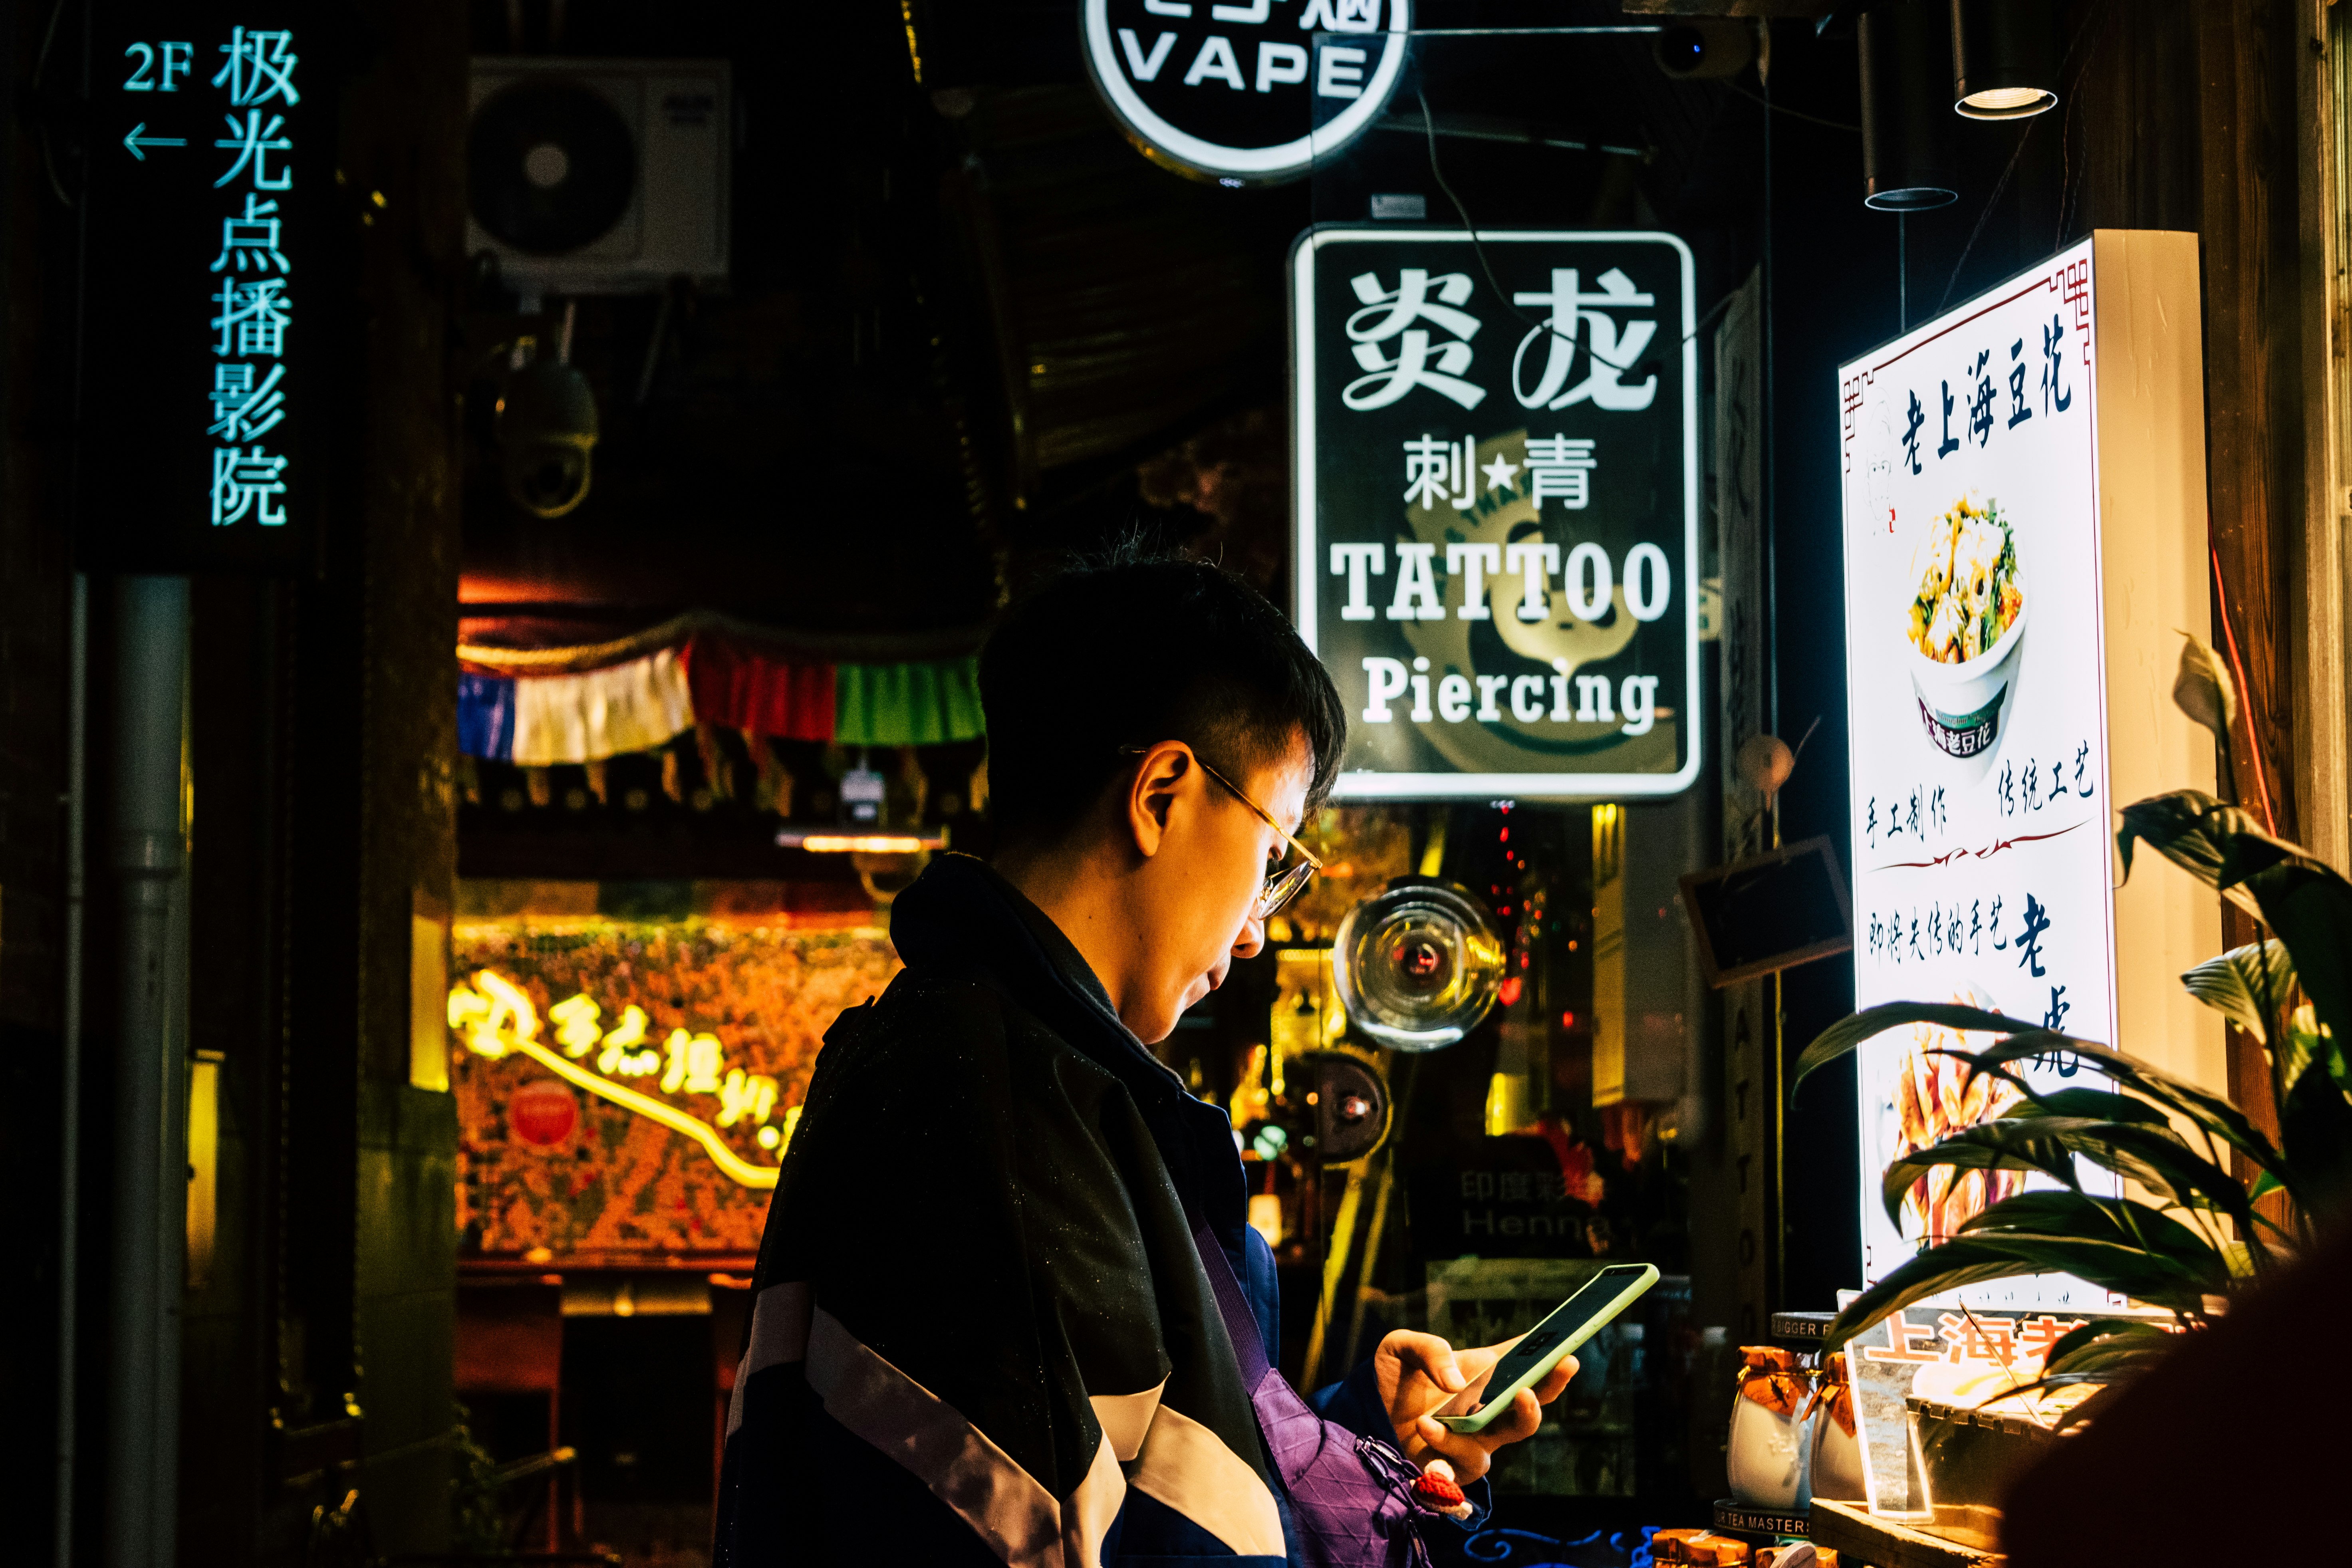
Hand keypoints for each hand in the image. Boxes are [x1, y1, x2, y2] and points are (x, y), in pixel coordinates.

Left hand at [1371, 1330, 1576, 1482]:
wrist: (1363, 1409)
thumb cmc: (1394, 1374)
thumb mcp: (1401, 1347)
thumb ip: (1429, 1350)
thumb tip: (1454, 1382)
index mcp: (1483, 1375)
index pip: (1525, 1368)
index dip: (1550, 1364)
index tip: (1566, 1355)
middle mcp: (1485, 1411)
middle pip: (1525, 1416)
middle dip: (1533, 1407)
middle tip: (1525, 1393)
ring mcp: (1469, 1443)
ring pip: (1485, 1454)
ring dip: (1460, 1441)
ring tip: (1425, 1422)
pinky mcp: (1447, 1469)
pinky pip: (1454, 1476)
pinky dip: (1441, 1468)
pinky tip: (1427, 1461)